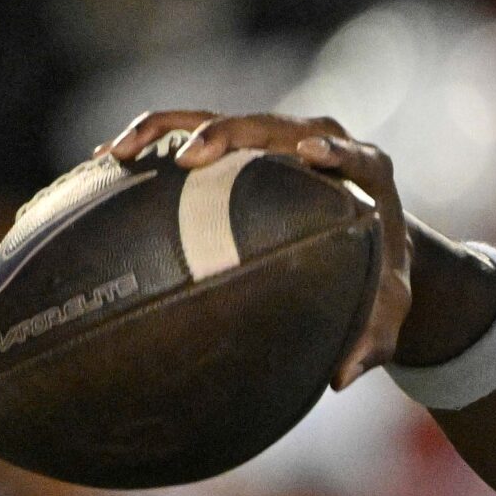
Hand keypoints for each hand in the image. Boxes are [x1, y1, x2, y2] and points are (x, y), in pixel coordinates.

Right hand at [104, 110, 410, 388]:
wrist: (372, 235)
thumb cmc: (379, 272)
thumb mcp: (387, 309)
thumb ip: (375, 341)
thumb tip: (342, 378)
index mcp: (367, 172)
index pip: (353, 154)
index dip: (333, 151)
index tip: (309, 153)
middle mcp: (322, 142)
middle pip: (272, 126)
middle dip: (228, 133)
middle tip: (188, 158)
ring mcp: (279, 136)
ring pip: (221, 118)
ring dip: (168, 129)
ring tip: (118, 152)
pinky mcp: (245, 143)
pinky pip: (193, 128)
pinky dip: (153, 139)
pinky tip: (108, 160)